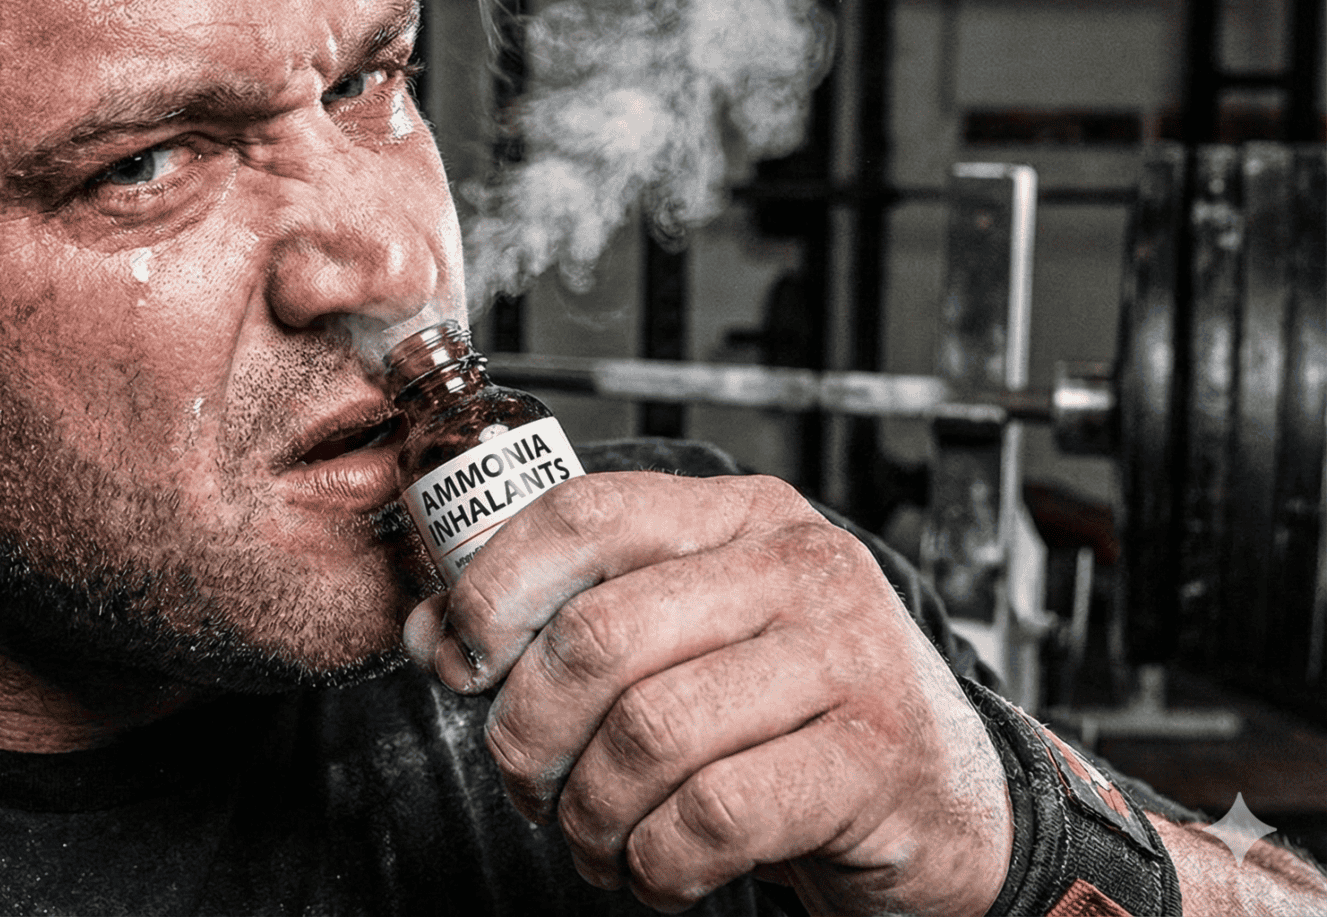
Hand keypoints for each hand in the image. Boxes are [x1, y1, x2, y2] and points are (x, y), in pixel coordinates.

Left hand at [402, 472, 1011, 915]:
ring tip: (598, 841)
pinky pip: (712, 815)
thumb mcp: (687, 643)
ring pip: (647, 732)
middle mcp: (800, 567)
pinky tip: (663, 870)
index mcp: (739, 516)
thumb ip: (565, 622)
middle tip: (530, 786)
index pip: (583, 514)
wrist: (951, 809)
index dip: (494, 591)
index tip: (460, 664)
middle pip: (598, 635)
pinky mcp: (872, 760)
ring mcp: (847, 659)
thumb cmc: (792, 721)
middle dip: (531, 732)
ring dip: (593, 814)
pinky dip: (659, 862)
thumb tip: (434, 632)